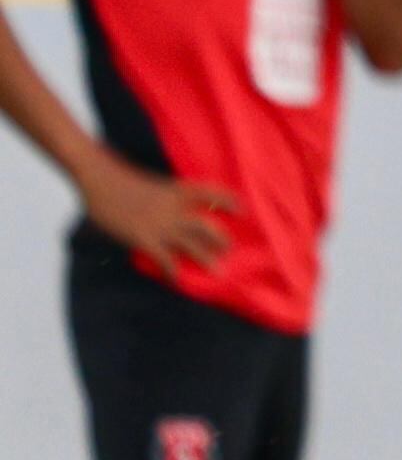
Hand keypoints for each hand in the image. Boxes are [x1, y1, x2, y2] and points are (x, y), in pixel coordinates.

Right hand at [77, 157, 235, 270]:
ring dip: (206, 258)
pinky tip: (177, 280)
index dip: (229, 201)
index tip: (243, 210)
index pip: (211, 194)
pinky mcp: (143, 238)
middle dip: (221, 239)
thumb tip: (173, 206)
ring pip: (192, 245)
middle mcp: (174, 209)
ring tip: (218, 271)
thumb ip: (166, 197)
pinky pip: (164, 259)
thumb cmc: (121, 179)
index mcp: (177, 190)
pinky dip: (172, 271)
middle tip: (230, 249)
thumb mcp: (152, 184)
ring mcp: (160, 225)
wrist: (99, 179)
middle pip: (206, 226)